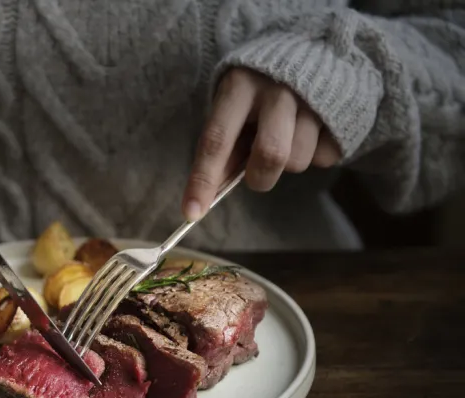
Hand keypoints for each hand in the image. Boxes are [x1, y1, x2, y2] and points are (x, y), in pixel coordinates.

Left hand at [183, 68, 341, 220]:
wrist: (314, 50)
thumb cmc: (259, 89)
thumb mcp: (234, 105)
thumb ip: (225, 144)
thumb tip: (211, 191)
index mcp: (240, 85)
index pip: (217, 140)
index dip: (203, 179)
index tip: (191, 213)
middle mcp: (278, 89)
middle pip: (270, 155)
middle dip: (260, 178)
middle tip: (257, 173)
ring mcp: (314, 98)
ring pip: (298, 161)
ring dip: (288, 163)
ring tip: (287, 136)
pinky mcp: (342, 110)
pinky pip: (324, 157)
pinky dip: (314, 154)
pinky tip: (310, 130)